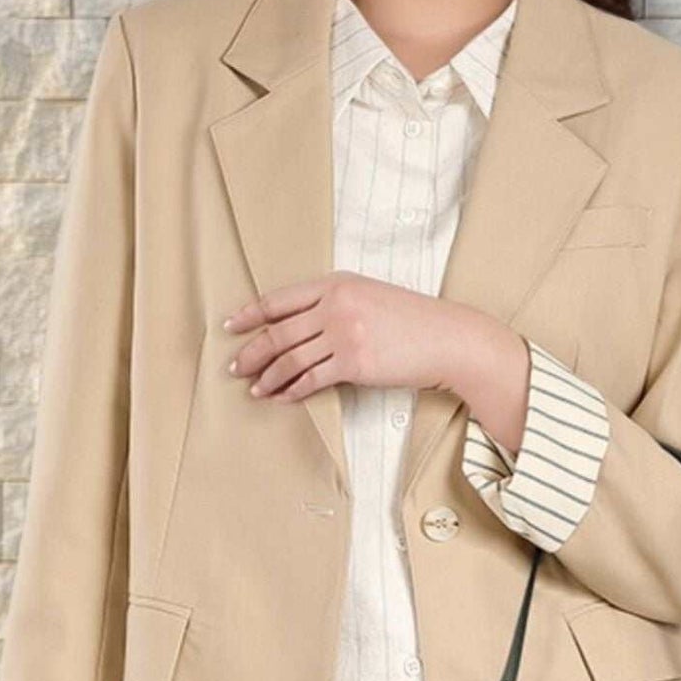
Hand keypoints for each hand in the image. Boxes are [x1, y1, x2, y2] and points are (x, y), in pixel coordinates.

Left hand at [224, 273, 489, 401]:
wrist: (448, 338)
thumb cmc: (413, 320)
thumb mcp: (370, 296)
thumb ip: (336, 303)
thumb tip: (301, 328)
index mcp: (336, 283)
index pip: (280, 299)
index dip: (250, 314)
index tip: (231, 326)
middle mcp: (336, 304)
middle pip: (278, 331)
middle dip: (251, 352)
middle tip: (234, 368)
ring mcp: (344, 333)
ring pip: (290, 358)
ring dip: (268, 376)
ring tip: (255, 389)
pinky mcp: (354, 362)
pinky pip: (311, 379)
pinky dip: (292, 391)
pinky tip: (282, 398)